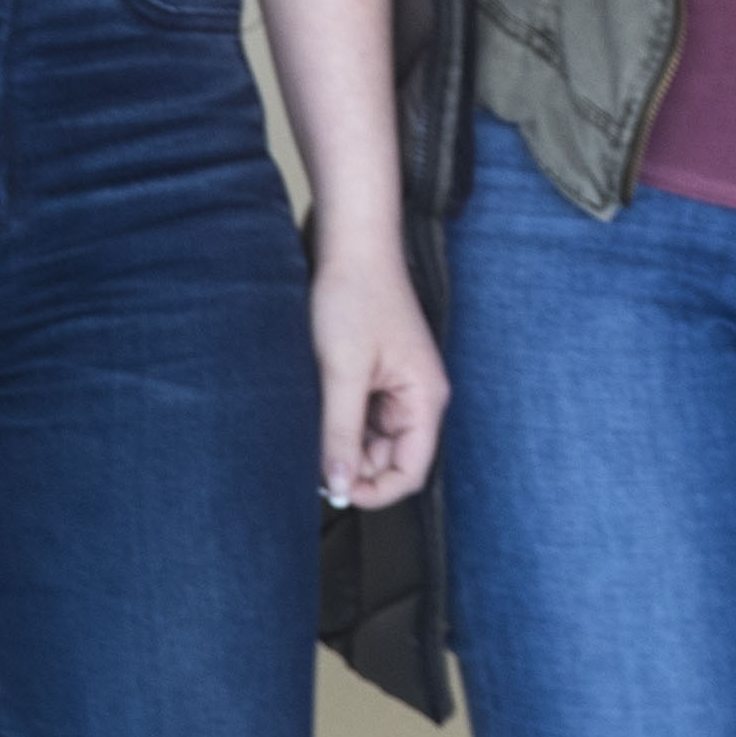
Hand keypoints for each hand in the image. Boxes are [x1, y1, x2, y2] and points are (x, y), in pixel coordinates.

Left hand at [313, 242, 448, 510]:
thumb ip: (341, 432)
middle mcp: (417, 398)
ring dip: (341, 440)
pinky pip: (359, 415)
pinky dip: (337, 419)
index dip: (374, 490)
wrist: (351, 245)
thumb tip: (337, 487)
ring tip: (310, 418)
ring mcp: (396, 387)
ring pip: (370, 440)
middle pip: (389, 459)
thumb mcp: (343, 371)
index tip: (333, 491)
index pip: (410, 471)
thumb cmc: (355, 296)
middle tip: (310, 452)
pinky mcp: (376, 375)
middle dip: (352, 463)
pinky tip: (314, 404)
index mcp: (425, 399)